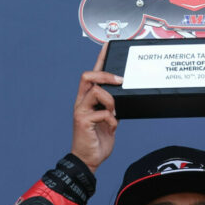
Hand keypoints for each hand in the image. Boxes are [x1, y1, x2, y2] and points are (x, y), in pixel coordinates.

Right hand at [71, 43, 121, 172]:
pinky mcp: (83, 121)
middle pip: (88, 76)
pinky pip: (102, 112)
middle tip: (120, 81)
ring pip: (96, 91)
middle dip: (105, 74)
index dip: (100, 58)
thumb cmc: (98, 140)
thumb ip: (113, 107)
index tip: (108, 45)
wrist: (89, 159)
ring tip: (115, 113)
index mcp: (88, 99)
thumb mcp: (109, 120)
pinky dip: (111, 119)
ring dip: (111, 100)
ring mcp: (81, 110)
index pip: (92, 74)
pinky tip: (111, 127)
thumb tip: (123, 98)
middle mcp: (82, 102)